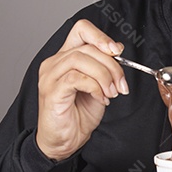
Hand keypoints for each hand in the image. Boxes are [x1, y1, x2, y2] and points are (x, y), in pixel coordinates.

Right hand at [35, 19, 127, 161]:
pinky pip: (76, 78)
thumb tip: (116, 50)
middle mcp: (54, 63)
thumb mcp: (98, 87)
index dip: (101, 36)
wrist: (63, 142)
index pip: (81, 29)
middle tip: (120, 84)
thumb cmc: (77, 116)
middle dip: (112, 65)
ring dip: (104, 76)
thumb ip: (103, 68)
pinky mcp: (51, 91)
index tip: (117, 51)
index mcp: (65, 58)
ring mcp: (50, 76)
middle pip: (87, 47)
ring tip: (111, 93)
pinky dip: (95, 87)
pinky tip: (100, 98)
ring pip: (81, 59)